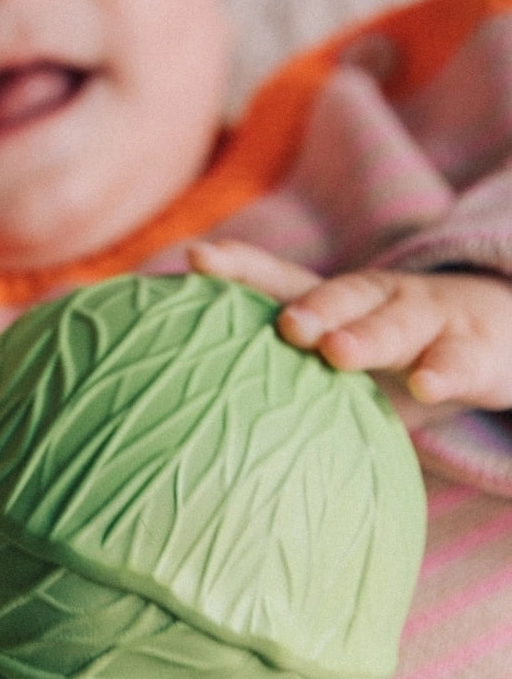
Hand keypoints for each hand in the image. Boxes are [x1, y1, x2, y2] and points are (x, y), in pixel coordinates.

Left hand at [187, 240, 511, 428]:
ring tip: (337, 353)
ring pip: (396, 323)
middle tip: (285, 327)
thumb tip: (203, 418)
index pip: (280, 277)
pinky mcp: (474, 351)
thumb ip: (286, 377)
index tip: (196, 259)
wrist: (498, 332)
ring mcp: (428, 320)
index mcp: (337, 300)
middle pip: (341, 295)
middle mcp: (379, 300)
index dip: (239, 266)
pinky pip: (457, 362)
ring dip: (366, 335)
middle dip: (311, 307)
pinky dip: (442, 372)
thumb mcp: (344, 357)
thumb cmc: (396, 353)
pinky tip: (427, 385)